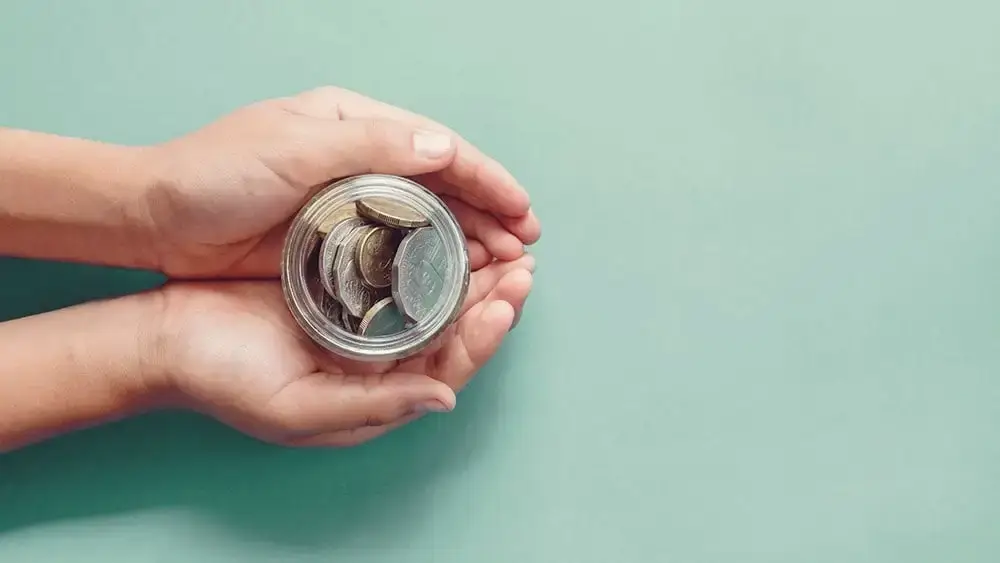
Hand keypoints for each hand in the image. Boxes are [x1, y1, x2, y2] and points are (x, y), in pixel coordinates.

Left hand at [141, 86, 540, 277]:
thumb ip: (369, 145)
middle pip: (440, 184)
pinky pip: (392, 249)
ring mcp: (345, 200)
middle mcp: (356, 157)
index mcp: (351, 122)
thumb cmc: (213, 174)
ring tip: (502, 268)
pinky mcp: (331, 239)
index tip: (522, 210)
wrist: (153, 218)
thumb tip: (445, 149)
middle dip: (487, 213)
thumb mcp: (291, 150)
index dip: (486, 178)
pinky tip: (451, 282)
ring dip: (465, 241)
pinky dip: (427, 263)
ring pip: (423, 219)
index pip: (437, 146)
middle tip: (524, 249)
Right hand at [152, 255, 533, 446]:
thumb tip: (445, 400)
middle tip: (523, 261)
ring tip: (498, 242)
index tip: (512, 297)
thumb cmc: (226, 380)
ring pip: (431, 297)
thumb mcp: (301, 408)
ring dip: (468, 271)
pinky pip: (395, 270)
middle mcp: (377, 359)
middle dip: (492, 296)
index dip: (487, 333)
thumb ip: (375, 407)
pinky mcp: (338, 284)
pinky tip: (442, 228)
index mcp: (377, 392)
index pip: (450, 366)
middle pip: (452, 329)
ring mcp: (358, 320)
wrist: (165, 339)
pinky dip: (424, 251)